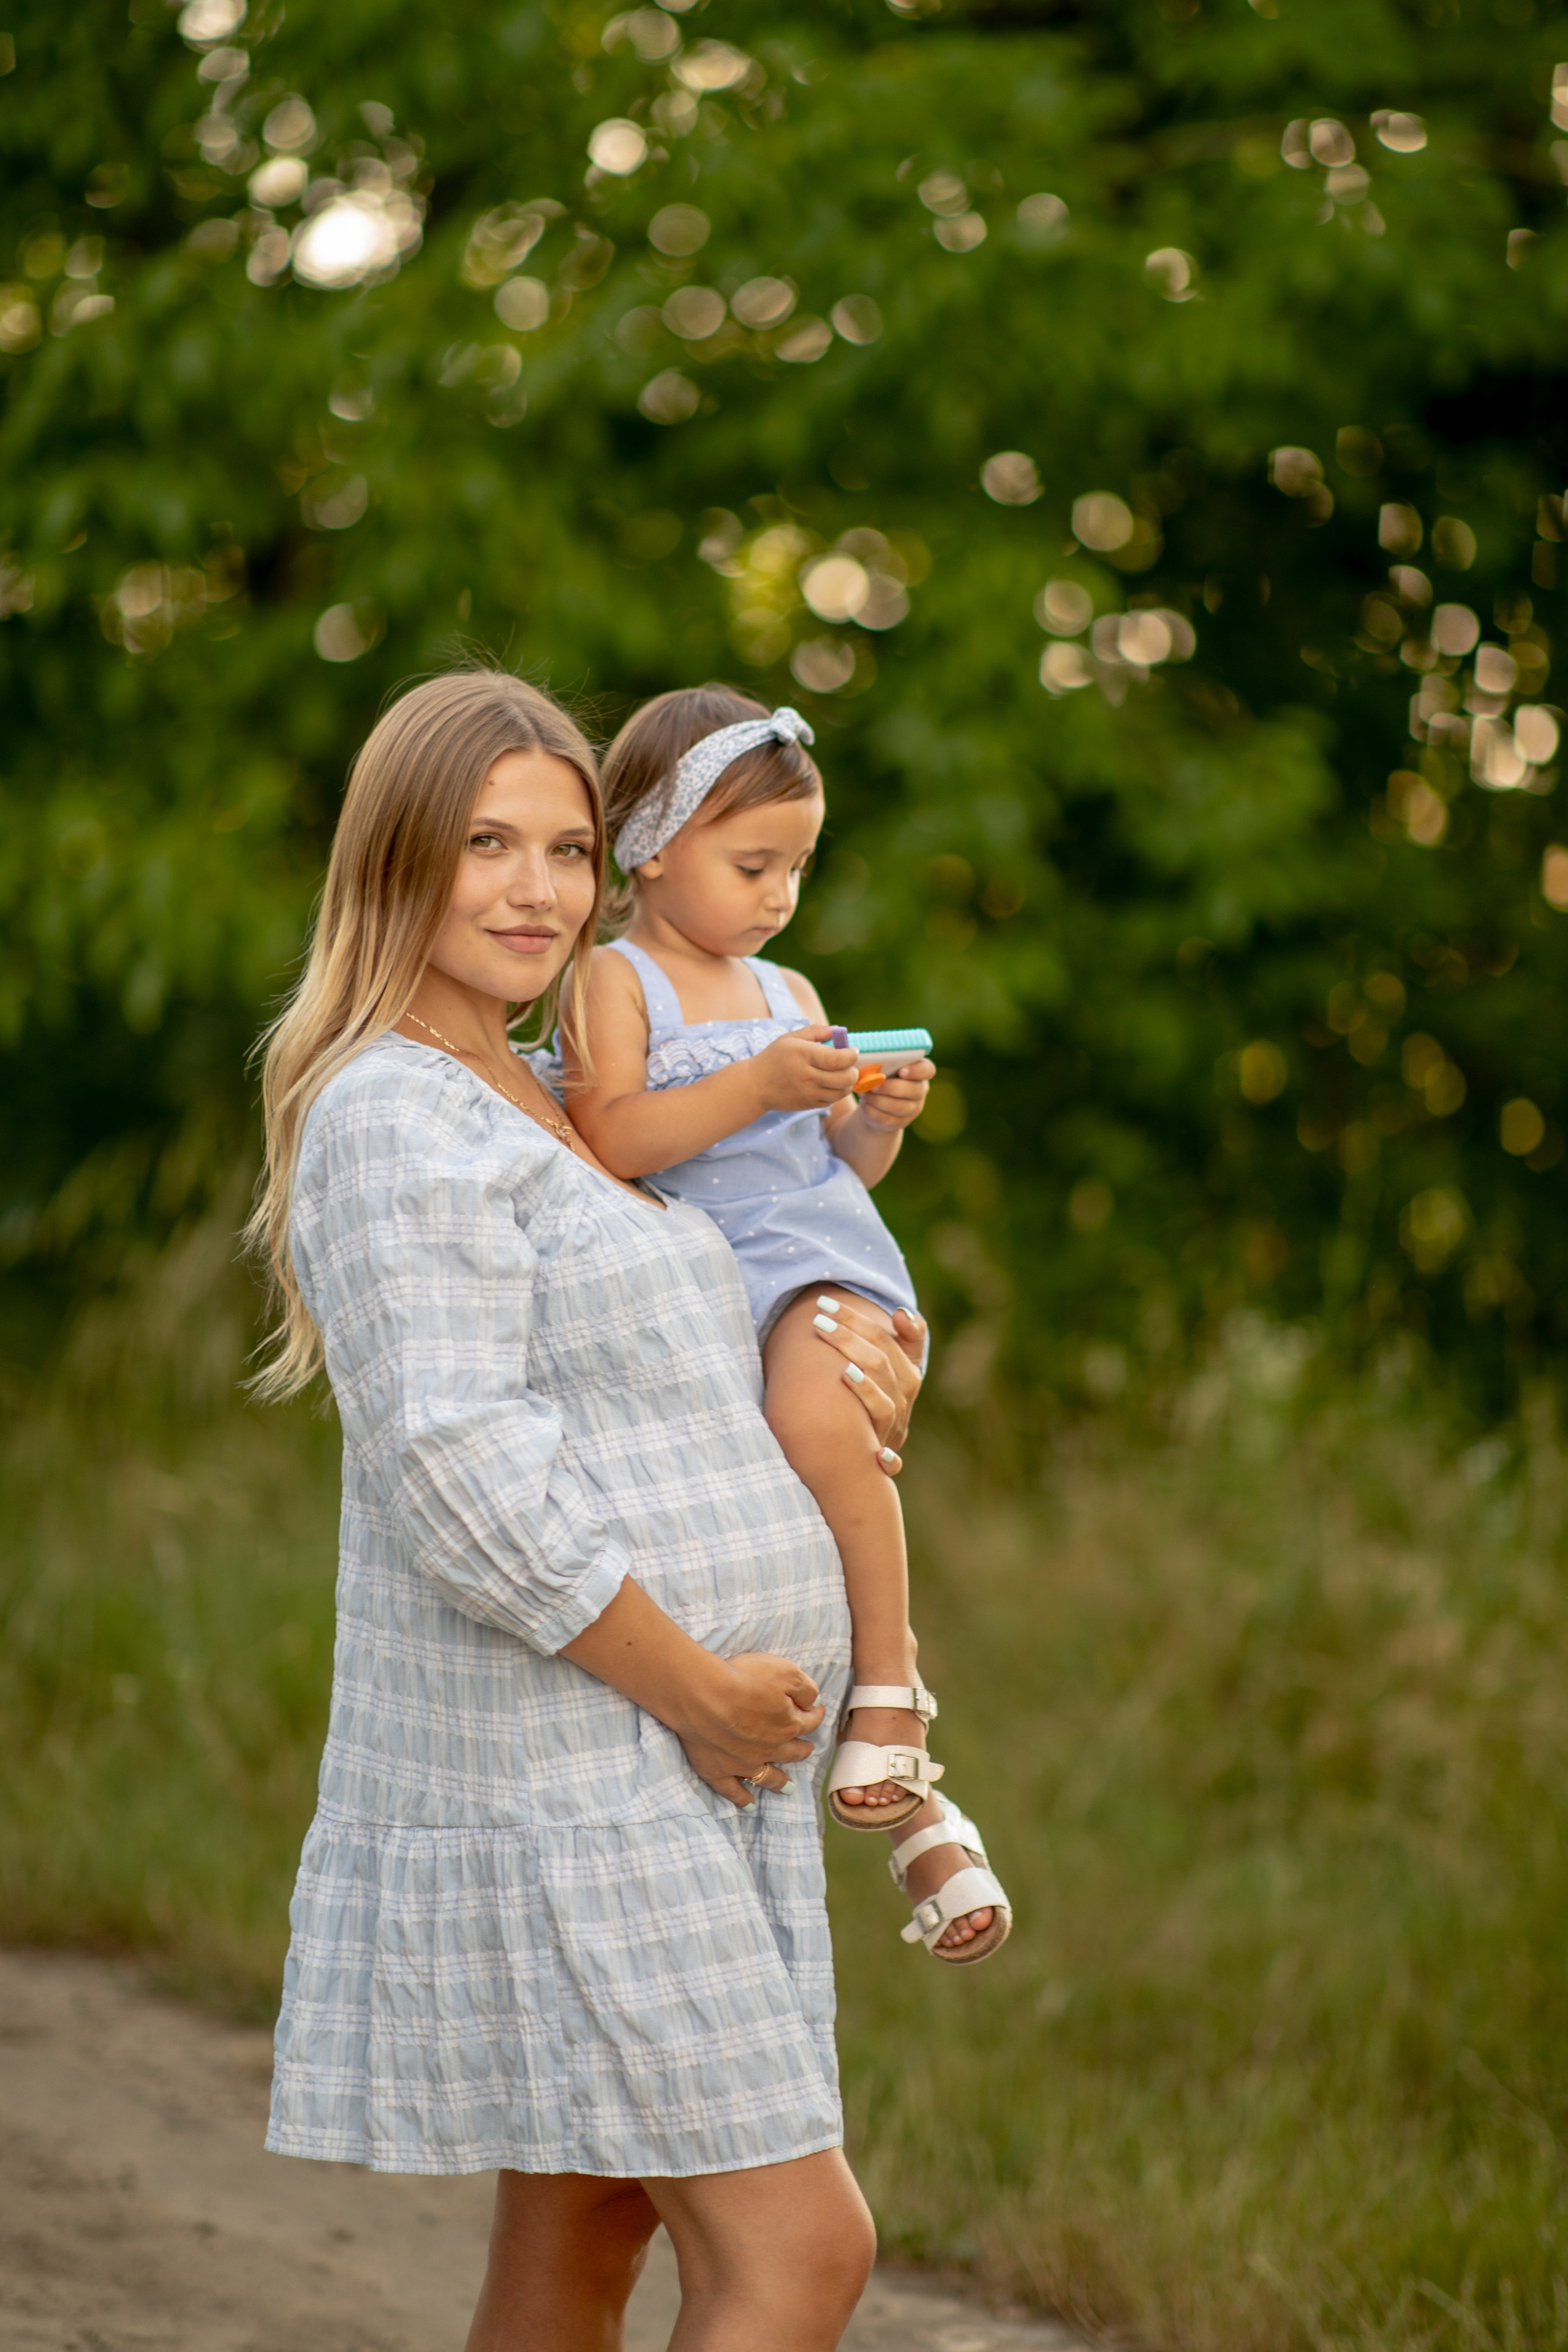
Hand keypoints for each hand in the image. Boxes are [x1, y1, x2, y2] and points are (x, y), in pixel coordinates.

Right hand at [670, 1650, 825, 1809]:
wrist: (703, 1695)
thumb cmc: (744, 1678)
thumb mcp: (786, 1672)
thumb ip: (805, 1689)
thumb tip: (815, 1702)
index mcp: (788, 1724)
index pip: (809, 1722)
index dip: (815, 1714)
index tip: (817, 1710)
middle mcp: (770, 1749)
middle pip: (791, 1752)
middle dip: (802, 1750)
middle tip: (807, 1750)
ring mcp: (743, 1763)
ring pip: (768, 1777)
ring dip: (780, 1782)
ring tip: (788, 1788)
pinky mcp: (717, 1770)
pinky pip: (733, 1791)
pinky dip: (741, 1799)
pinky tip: (748, 1805)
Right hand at [749, 1027, 858, 1114]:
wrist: (755, 1085)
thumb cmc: (774, 1058)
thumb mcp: (790, 1038)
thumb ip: (815, 1031)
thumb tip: (839, 1030)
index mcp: (803, 1055)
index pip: (838, 1059)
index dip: (852, 1055)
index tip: (852, 1050)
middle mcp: (807, 1075)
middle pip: (845, 1078)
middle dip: (853, 1071)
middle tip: (849, 1064)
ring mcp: (808, 1093)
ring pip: (841, 1092)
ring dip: (847, 1083)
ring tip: (841, 1074)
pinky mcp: (808, 1105)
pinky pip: (831, 1101)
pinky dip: (835, 1093)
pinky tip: (829, 1084)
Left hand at [811, 1294, 925, 1471]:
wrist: (880, 1448)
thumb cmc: (879, 1394)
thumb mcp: (894, 1364)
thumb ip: (903, 1336)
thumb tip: (900, 1312)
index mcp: (908, 1372)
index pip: (885, 1339)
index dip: (857, 1320)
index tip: (826, 1303)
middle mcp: (904, 1399)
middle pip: (881, 1365)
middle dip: (848, 1340)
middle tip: (818, 1321)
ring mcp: (894, 1427)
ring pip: (884, 1405)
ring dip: (864, 1387)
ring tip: (841, 1369)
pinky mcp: (885, 1458)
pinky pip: (891, 1462)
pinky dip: (886, 1458)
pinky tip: (873, 1450)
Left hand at [855, 1055, 933, 1131]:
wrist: (876, 1102)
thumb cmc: (879, 1076)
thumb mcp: (882, 1068)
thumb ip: (881, 1064)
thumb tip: (869, 1067)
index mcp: (919, 1071)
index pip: (927, 1070)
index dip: (917, 1071)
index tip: (902, 1071)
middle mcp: (920, 1090)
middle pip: (914, 1090)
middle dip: (891, 1087)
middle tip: (873, 1085)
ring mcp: (913, 1108)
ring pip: (899, 1107)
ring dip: (879, 1100)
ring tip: (865, 1093)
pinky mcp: (901, 1122)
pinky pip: (888, 1119)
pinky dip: (873, 1111)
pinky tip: (865, 1104)